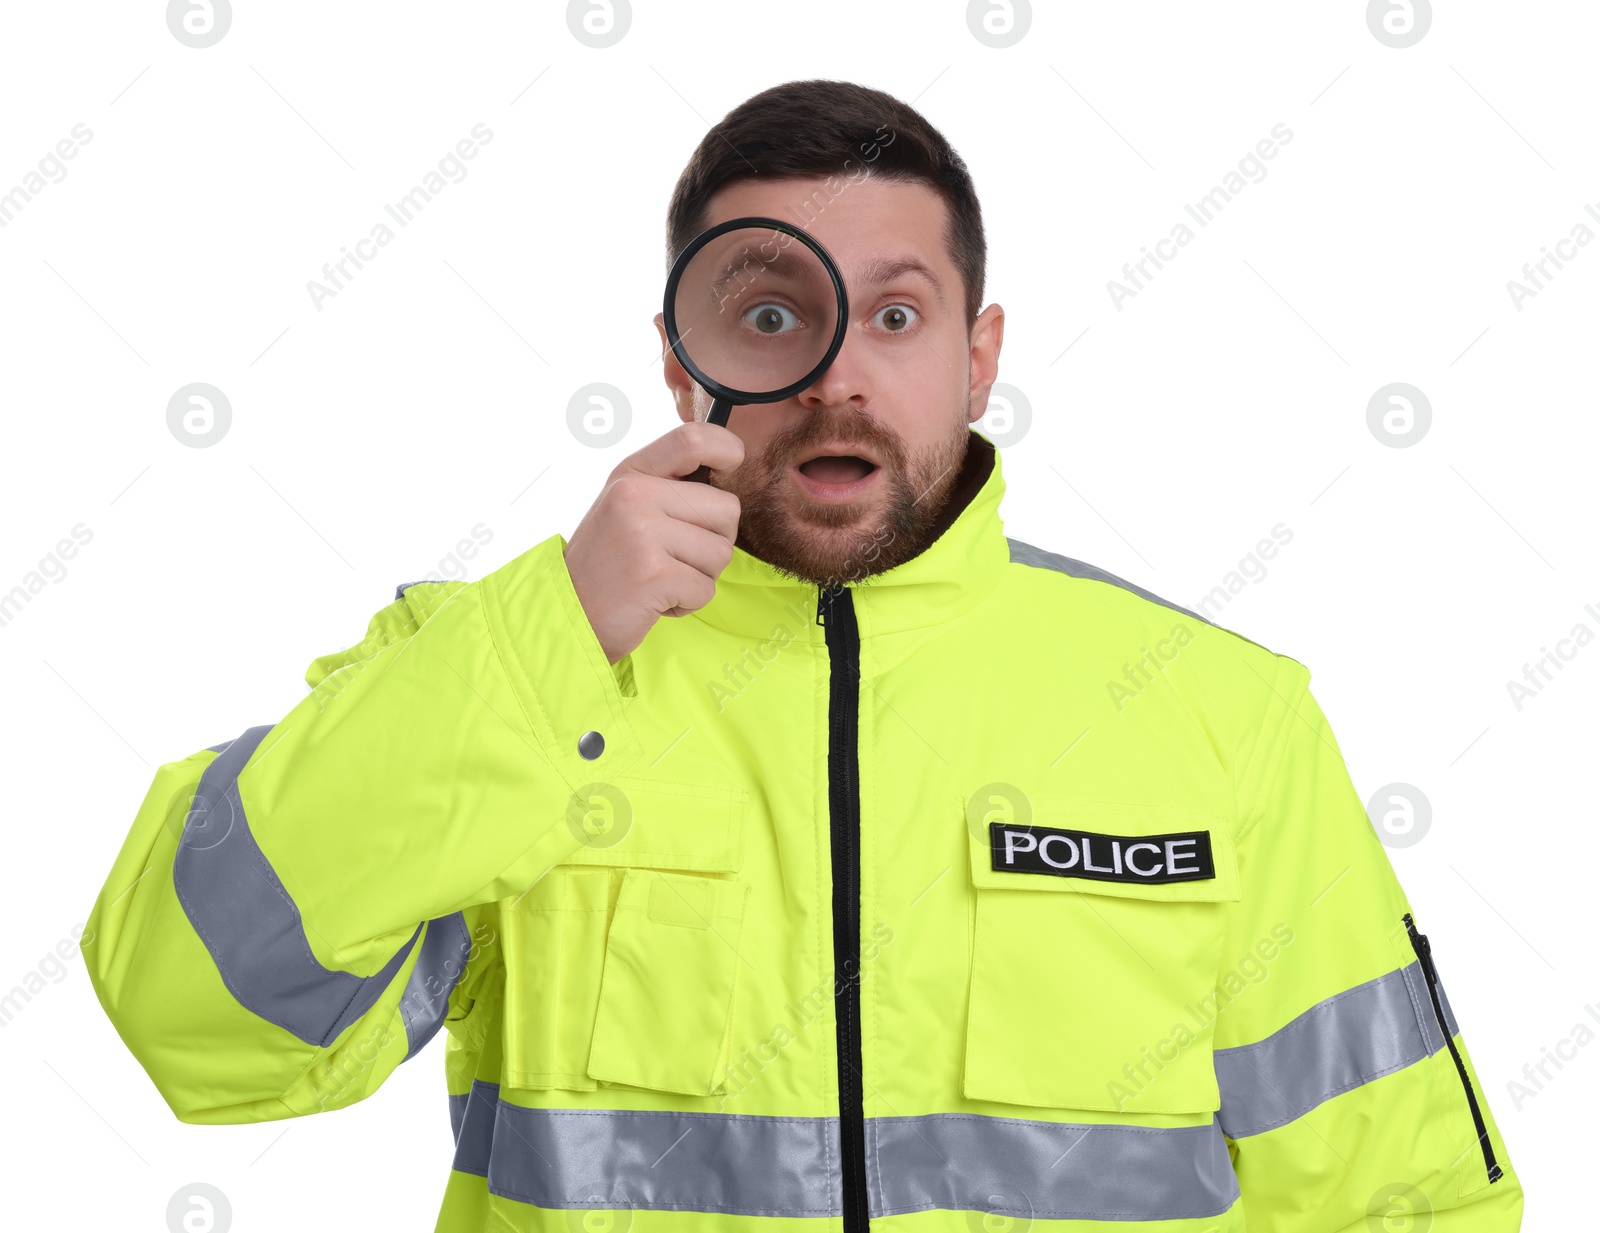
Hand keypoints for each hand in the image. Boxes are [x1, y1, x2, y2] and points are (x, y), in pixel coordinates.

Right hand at [564, 421, 743, 664]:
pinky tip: (655, 600)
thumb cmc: (607, 565)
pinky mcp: (654, 574)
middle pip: (726, 509)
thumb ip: (667, 488)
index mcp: (631, 475)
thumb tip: (728, 468)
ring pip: (721, 553)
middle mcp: (635, 495)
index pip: (693, 438)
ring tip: (660, 579)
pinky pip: (706, 588)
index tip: (733, 463)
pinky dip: (687, 603)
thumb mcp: (625, 509)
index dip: (728, 447)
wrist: (566, 615)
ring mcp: (643, 533)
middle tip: (675, 558)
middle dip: (715, 541)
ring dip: (699, 577)